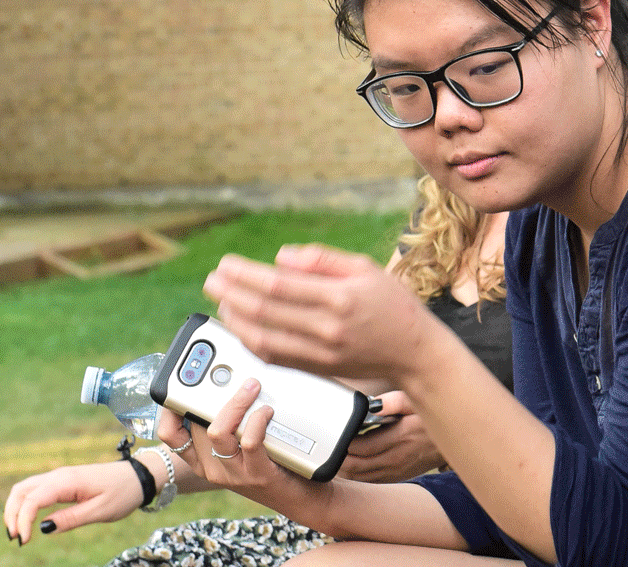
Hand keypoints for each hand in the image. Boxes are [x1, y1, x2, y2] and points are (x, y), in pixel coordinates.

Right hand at [2, 459, 141, 544]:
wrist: (139, 475)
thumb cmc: (123, 493)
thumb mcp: (100, 511)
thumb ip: (71, 519)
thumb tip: (43, 528)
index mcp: (67, 481)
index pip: (32, 499)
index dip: (22, 521)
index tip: (24, 541)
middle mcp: (58, 475)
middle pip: (21, 491)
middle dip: (11, 514)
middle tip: (15, 538)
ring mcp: (59, 476)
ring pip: (25, 488)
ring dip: (15, 508)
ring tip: (17, 531)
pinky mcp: (62, 480)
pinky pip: (35, 489)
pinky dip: (25, 503)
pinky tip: (27, 519)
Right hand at [157, 379, 308, 503]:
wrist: (303, 500)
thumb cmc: (274, 464)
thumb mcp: (243, 445)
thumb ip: (233, 422)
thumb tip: (233, 381)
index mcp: (202, 460)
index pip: (170, 434)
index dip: (170, 409)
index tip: (182, 384)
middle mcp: (212, 468)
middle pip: (196, 425)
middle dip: (210, 393)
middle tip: (227, 373)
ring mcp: (233, 474)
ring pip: (217, 432)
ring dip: (235, 403)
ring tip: (252, 388)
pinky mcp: (257, 475)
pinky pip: (249, 442)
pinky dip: (257, 421)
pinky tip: (267, 412)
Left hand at [203, 244, 444, 382]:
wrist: (415, 352)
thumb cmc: (394, 306)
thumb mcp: (366, 268)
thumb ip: (323, 260)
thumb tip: (280, 258)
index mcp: (340, 297)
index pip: (280, 284)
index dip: (246, 274)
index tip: (226, 265)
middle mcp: (328, 327)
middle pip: (265, 311)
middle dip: (231, 293)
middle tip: (212, 280)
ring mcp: (321, 352)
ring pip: (263, 338)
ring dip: (235, 320)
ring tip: (221, 302)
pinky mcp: (318, 369)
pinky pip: (274, 357)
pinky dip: (251, 342)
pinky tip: (241, 327)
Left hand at [338, 391, 442, 482]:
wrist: (453, 439)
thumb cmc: (431, 418)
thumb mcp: (416, 401)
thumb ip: (393, 401)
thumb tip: (372, 403)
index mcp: (400, 436)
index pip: (361, 447)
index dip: (343, 443)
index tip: (336, 435)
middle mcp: (397, 457)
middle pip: (356, 465)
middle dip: (339, 459)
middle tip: (331, 448)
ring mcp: (398, 470)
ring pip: (361, 477)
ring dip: (346, 470)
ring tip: (337, 458)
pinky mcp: (399, 476)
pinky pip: (371, 482)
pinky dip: (357, 477)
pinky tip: (351, 467)